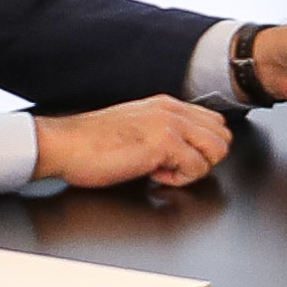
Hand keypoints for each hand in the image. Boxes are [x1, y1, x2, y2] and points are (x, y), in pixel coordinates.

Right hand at [37, 98, 235, 189]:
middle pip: (222, 136)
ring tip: (166, 171)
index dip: (201, 148)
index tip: (176, 159)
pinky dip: (180, 180)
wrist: (65, 145)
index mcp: (166, 105)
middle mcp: (171, 110)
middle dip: (205, 158)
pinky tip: (154, 175)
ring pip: (217, 150)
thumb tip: (183, 150)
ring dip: (196, 168)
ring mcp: (169, 124)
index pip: (213, 123)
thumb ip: (163, 132)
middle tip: (176, 167)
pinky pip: (196, 167)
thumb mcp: (136, 128)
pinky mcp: (163, 143)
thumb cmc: (91, 143)